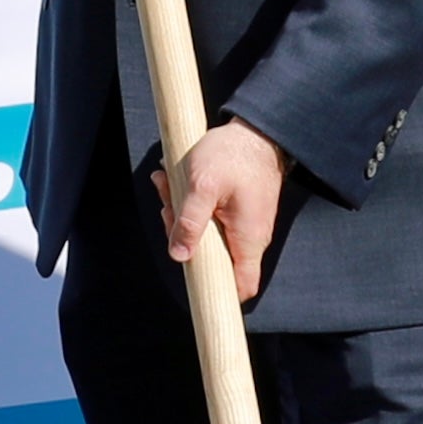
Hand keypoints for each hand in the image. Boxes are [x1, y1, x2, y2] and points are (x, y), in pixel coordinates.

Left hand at [164, 118, 290, 301]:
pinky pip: (209, 218)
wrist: (254, 131)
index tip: (191, 279)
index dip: (218, 292)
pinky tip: (175, 182)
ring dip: (182, 213)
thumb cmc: (232, 155)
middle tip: (168, 204)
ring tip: (167, 183)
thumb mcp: (203, 185)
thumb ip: (191, 222)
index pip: (241, 287)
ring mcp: (242, 225)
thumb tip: (179, 256)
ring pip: (206, 236)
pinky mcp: (235, 212)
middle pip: (212, 259)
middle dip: (182, 235)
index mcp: (247, 239)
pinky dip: (190, 204)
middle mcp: (249, 238)